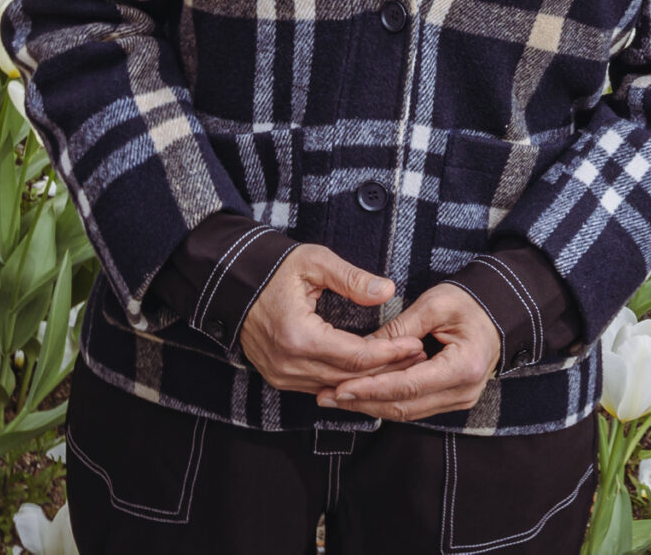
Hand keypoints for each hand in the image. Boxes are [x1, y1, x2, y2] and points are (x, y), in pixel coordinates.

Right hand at [238, 244, 424, 393]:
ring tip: (401, 364)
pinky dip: (347, 380)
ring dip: (369, 378)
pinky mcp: (278, 377)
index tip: (415, 344)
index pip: (355, 357)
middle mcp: (288, 364)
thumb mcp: (314, 263)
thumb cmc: (274, 269)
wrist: (232, 283)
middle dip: (387, 368)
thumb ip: (351, 278)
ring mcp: (281, 375)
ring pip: (336, 387)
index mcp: (298, 337)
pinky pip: (319, 386)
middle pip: (350, 378)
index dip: (389, 353)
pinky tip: (370, 370)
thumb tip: (386, 290)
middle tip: (418, 357)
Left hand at [316, 283, 500, 421]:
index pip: (409, 386)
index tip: (340, 386)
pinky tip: (359, 395)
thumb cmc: (470, 302)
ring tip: (334, 397)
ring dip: (369, 405)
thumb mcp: (435, 305)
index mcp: (463, 367)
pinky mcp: (450, 400)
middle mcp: (463, 392)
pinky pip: (413, 407)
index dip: (372, 388)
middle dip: (363, 402)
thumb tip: (362, 349)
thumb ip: (399, 329)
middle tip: (326, 395)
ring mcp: (459, 400)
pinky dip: (385, 401)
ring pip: (406, 412)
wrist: (498, 313)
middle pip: (404, 406)